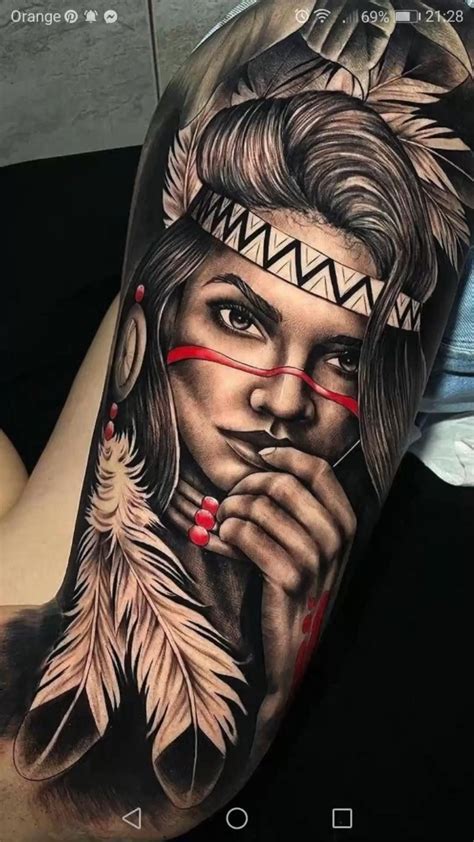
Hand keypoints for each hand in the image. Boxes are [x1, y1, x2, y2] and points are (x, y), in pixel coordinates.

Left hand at [217, 446, 355, 598]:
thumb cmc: (294, 583)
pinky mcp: (287, 578)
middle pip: (283, 484)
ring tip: (222, 520)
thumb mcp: (309, 543)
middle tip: (230, 500)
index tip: (261, 457)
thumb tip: (260, 460)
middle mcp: (334, 539)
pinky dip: (226, 531)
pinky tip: (221, 537)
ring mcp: (313, 559)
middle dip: (247, 485)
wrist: (296, 642)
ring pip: (260, 507)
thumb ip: (296, 507)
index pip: (319, 470)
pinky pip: (246, 534)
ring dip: (231, 509)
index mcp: (345, 523)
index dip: (286, 456)